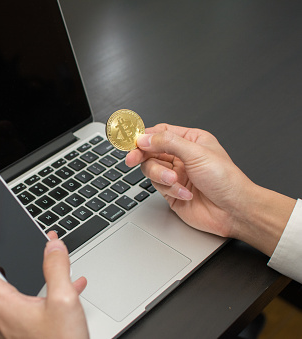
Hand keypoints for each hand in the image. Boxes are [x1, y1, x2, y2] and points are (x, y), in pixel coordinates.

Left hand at [0, 227, 88, 338]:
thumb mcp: (64, 303)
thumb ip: (56, 268)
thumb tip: (53, 245)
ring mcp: (3, 319)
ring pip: (4, 282)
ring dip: (19, 264)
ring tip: (43, 252)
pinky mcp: (15, 325)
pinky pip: (20, 297)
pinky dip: (36, 285)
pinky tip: (62, 282)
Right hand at [125, 123, 294, 254]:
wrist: (234, 211)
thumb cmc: (226, 180)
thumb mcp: (196, 153)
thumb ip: (167, 143)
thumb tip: (144, 138)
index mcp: (190, 140)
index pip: (160, 133)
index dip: (144, 136)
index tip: (131, 141)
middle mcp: (181, 156)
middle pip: (150, 151)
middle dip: (142, 156)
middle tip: (132, 159)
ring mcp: (176, 174)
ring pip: (152, 169)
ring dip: (161, 176)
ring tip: (175, 182)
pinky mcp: (172, 192)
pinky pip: (159, 187)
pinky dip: (171, 190)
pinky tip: (186, 193)